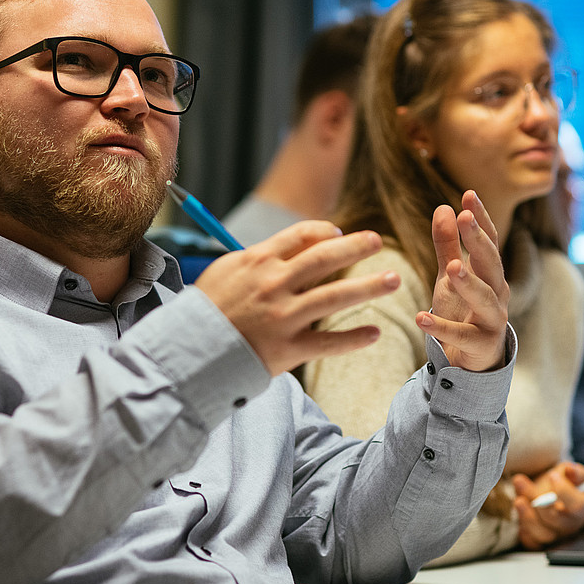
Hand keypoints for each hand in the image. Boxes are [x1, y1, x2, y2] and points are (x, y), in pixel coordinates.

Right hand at [194, 221, 399, 376]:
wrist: (189, 351)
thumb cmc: (206, 309)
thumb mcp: (226, 271)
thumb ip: (259, 257)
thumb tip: (292, 245)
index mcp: (258, 261)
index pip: (301, 237)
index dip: (325, 232)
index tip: (339, 233)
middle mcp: (274, 285)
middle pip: (325, 258)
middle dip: (356, 247)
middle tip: (377, 241)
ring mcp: (283, 318)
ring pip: (335, 296)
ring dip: (369, 287)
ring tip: (394, 279)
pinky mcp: (287, 349)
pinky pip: (329, 343)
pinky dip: (354, 339)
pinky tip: (375, 333)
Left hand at [415, 190, 509, 371]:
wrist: (473, 362)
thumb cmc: (464, 312)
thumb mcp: (451, 277)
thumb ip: (448, 245)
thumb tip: (444, 207)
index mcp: (491, 274)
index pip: (489, 241)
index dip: (481, 218)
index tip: (468, 194)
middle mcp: (498, 294)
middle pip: (492, 264)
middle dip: (479, 241)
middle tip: (465, 217)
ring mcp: (492, 320)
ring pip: (485, 299)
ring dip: (469, 283)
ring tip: (452, 268)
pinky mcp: (481, 345)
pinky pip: (462, 336)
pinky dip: (441, 328)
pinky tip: (421, 318)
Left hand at [511, 462, 583, 550]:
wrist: (555, 496)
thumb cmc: (567, 485)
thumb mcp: (575, 475)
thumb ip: (576, 472)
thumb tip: (570, 470)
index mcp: (581, 508)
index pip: (577, 506)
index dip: (564, 492)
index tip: (552, 476)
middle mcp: (569, 525)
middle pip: (555, 520)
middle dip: (539, 502)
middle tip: (522, 482)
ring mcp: (554, 534)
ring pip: (542, 534)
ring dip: (528, 516)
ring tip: (519, 500)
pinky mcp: (539, 540)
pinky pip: (530, 541)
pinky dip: (523, 529)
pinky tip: (519, 514)